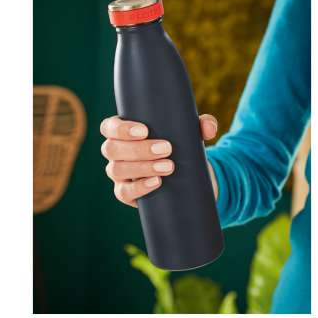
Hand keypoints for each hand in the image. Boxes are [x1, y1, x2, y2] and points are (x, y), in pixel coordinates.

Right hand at [100, 114, 218, 206]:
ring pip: (116, 170)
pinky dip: (139, 188)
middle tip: (167, 149)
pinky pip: (123, 192)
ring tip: (168, 167)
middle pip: (111, 149)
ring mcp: (119, 174)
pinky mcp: (126, 193)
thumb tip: (208, 127)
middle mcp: (116, 152)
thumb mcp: (192, 133)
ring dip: (142, 168)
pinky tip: (156, 183)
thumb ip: (203, 124)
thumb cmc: (182, 147)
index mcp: (124, 132)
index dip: (120, 129)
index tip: (145, 130)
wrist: (187, 176)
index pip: (109, 127)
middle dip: (138, 149)